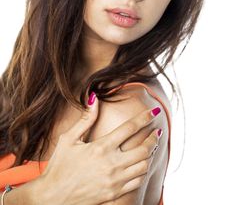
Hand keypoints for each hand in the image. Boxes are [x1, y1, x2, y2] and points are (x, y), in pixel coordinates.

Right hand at [30, 92, 161, 204]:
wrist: (51, 198)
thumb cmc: (59, 166)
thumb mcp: (68, 140)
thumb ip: (85, 119)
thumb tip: (94, 97)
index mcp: (101, 147)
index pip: (130, 127)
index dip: (145, 117)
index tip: (154, 111)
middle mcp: (111, 164)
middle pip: (144, 148)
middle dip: (154, 138)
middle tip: (157, 132)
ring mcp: (114, 181)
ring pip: (144, 166)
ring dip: (151, 155)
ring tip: (151, 147)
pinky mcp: (114, 194)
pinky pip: (138, 182)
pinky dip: (143, 171)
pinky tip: (142, 164)